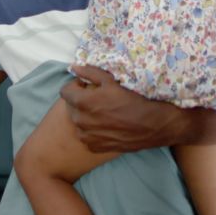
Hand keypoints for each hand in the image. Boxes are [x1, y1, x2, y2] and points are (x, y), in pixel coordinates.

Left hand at [60, 65, 181, 152]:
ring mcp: (87, 136)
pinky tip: (107, 126)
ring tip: (103, 113)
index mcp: (82, 102)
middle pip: (71, 107)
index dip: (75, 86)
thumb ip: (90, 73)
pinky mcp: (94, 147)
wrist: (151, 125)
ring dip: (86, 116)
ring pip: (78, 122)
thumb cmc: (132, 99)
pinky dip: (92, 131)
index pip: (64, 92)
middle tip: (97, 99)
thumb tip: (74, 67)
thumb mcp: (111, 81)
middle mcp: (80, 121)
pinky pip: (86, 136)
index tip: (86, 86)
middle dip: (80, 101)